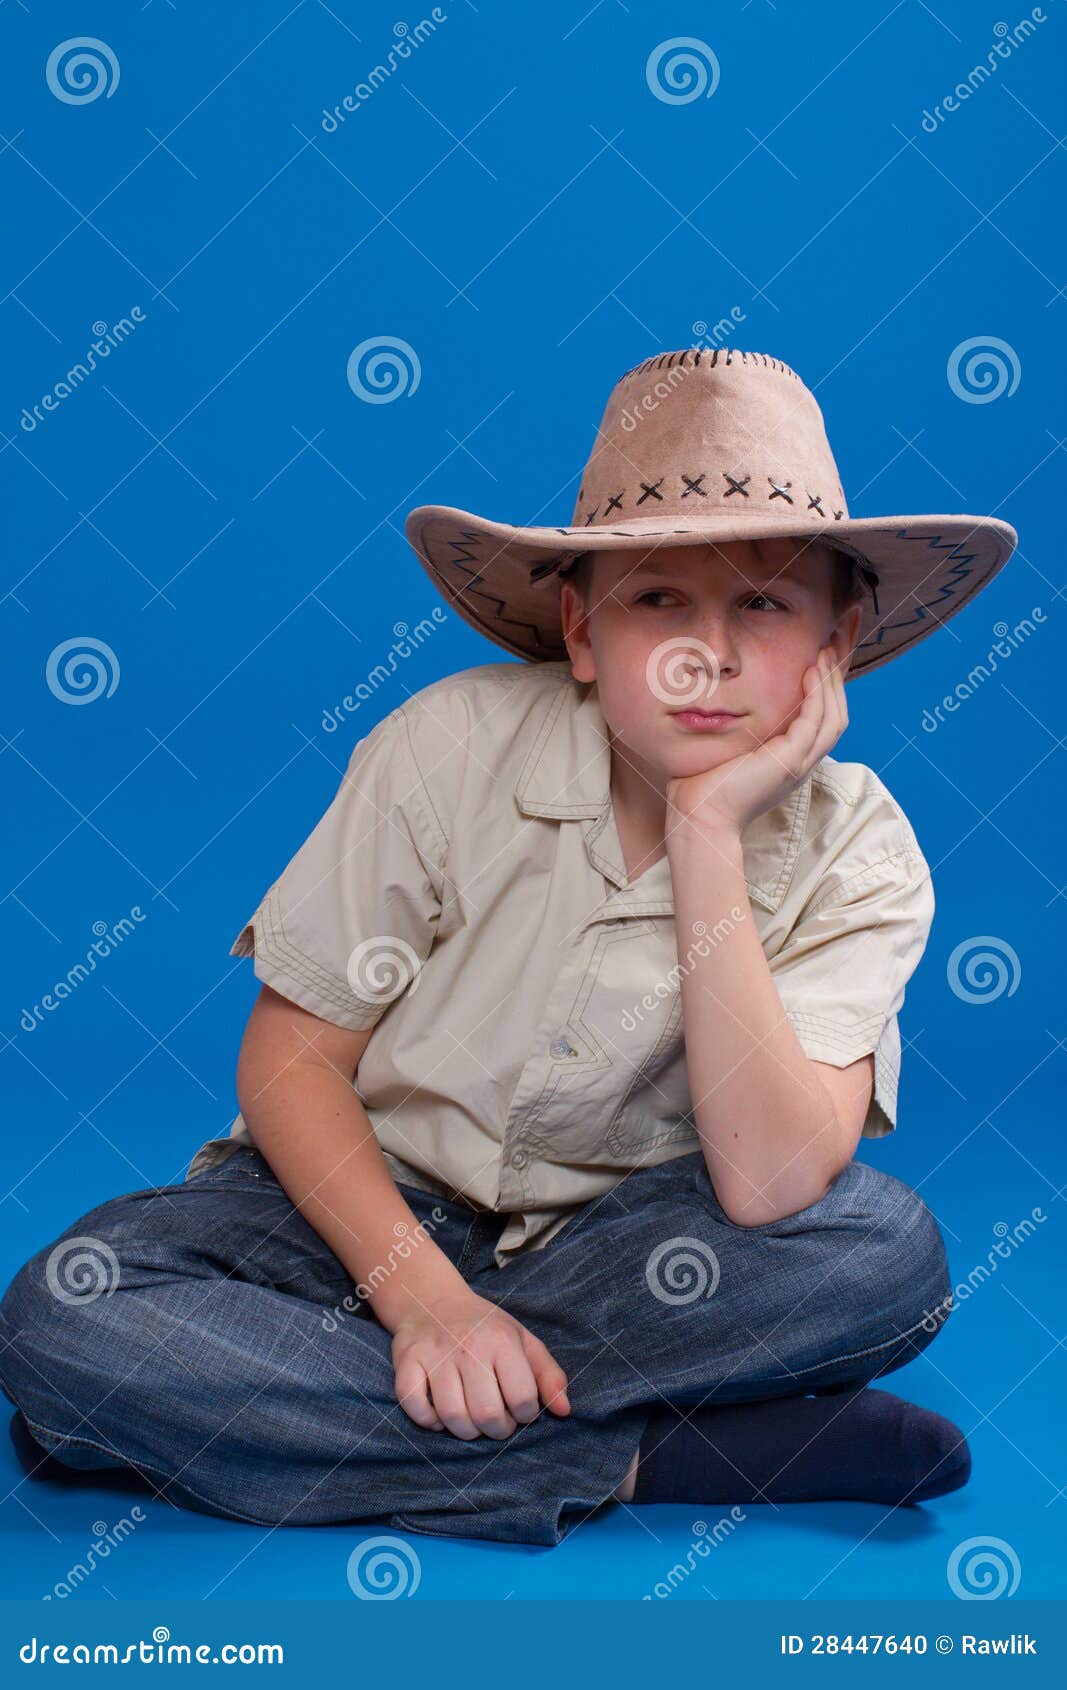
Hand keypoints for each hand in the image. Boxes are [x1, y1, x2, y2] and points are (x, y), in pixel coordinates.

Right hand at [390, 1289, 570, 1439]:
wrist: (433, 1301)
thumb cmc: (485, 1328)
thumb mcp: (523, 1341)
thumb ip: (548, 1375)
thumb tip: (565, 1411)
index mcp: (502, 1340)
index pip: (522, 1398)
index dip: (526, 1415)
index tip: (520, 1409)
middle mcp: (469, 1346)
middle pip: (487, 1414)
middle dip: (497, 1429)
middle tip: (496, 1421)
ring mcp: (435, 1354)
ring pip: (452, 1417)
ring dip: (465, 1431)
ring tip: (472, 1422)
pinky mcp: (407, 1361)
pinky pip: (414, 1406)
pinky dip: (428, 1420)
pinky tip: (439, 1415)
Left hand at [666, 644, 847, 838]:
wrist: (698, 818)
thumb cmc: (702, 788)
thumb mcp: (727, 750)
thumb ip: (737, 727)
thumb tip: (719, 699)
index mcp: (791, 759)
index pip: (822, 717)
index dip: (829, 685)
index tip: (826, 652)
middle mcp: (802, 762)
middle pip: (837, 713)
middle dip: (839, 677)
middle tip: (837, 641)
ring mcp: (799, 764)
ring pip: (833, 717)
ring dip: (832, 681)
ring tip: (827, 650)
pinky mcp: (789, 762)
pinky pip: (814, 721)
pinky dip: (816, 694)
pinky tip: (811, 670)